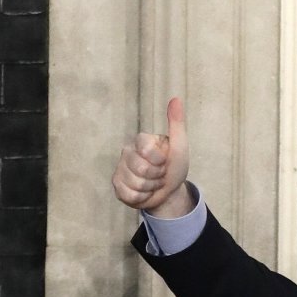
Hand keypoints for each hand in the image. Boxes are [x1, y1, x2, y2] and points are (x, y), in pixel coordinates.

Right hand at [112, 98, 191, 216]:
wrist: (170, 191)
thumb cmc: (175, 165)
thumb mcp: (179, 145)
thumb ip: (176, 124)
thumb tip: (175, 99)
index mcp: (140, 141)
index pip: (146, 150)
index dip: (160, 160)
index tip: (165, 161)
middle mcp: (127, 152)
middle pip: (141, 169)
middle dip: (158, 176)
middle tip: (161, 174)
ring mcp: (120, 169)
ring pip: (136, 184)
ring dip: (152, 187)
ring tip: (154, 182)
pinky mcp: (117, 186)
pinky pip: (129, 195)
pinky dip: (142, 197)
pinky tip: (145, 192)